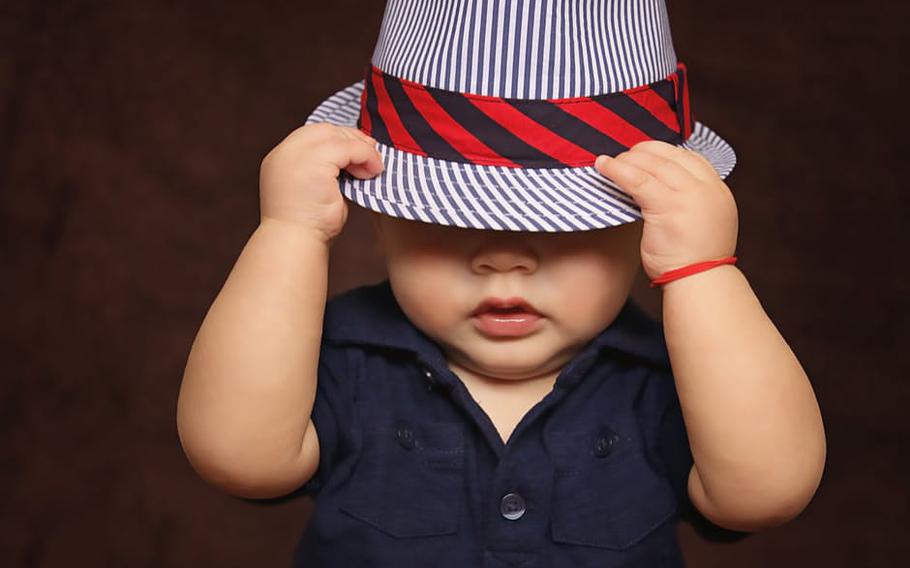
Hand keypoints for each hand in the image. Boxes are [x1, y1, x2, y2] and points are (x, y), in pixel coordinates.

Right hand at [259, 123, 383, 243]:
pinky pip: (349, 149)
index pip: (312, 136)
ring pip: (338, 137)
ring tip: (372, 168)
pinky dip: (365, 156)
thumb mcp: (314, 190)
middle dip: (351, 139)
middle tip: (371, 154)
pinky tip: (372, 172)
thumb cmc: (308, 225)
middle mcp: (285, 152)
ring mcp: (296, 155)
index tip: (358, 152)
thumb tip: (353, 160)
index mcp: (281, 159)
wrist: (295, 243)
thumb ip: (325, 172)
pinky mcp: (314, 162)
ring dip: (361, 149)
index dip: (338, 139)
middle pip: (324, 130)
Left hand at [594, 141, 738, 281]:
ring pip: (653, 164)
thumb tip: (658, 186)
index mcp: (717, 190)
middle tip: (622, 157)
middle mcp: (707, 188)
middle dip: (642, 152)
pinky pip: (637, 180)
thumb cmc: (692, 261)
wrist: (699, 284)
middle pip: (670, 156)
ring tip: (608, 162)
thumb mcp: (699, 222)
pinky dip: (617, 170)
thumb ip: (687, 201)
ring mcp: (690, 196)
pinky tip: (603, 167)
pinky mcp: (669, 207)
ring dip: (627, 159)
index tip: (643, 154)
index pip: (689, 157)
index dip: (663, 152)